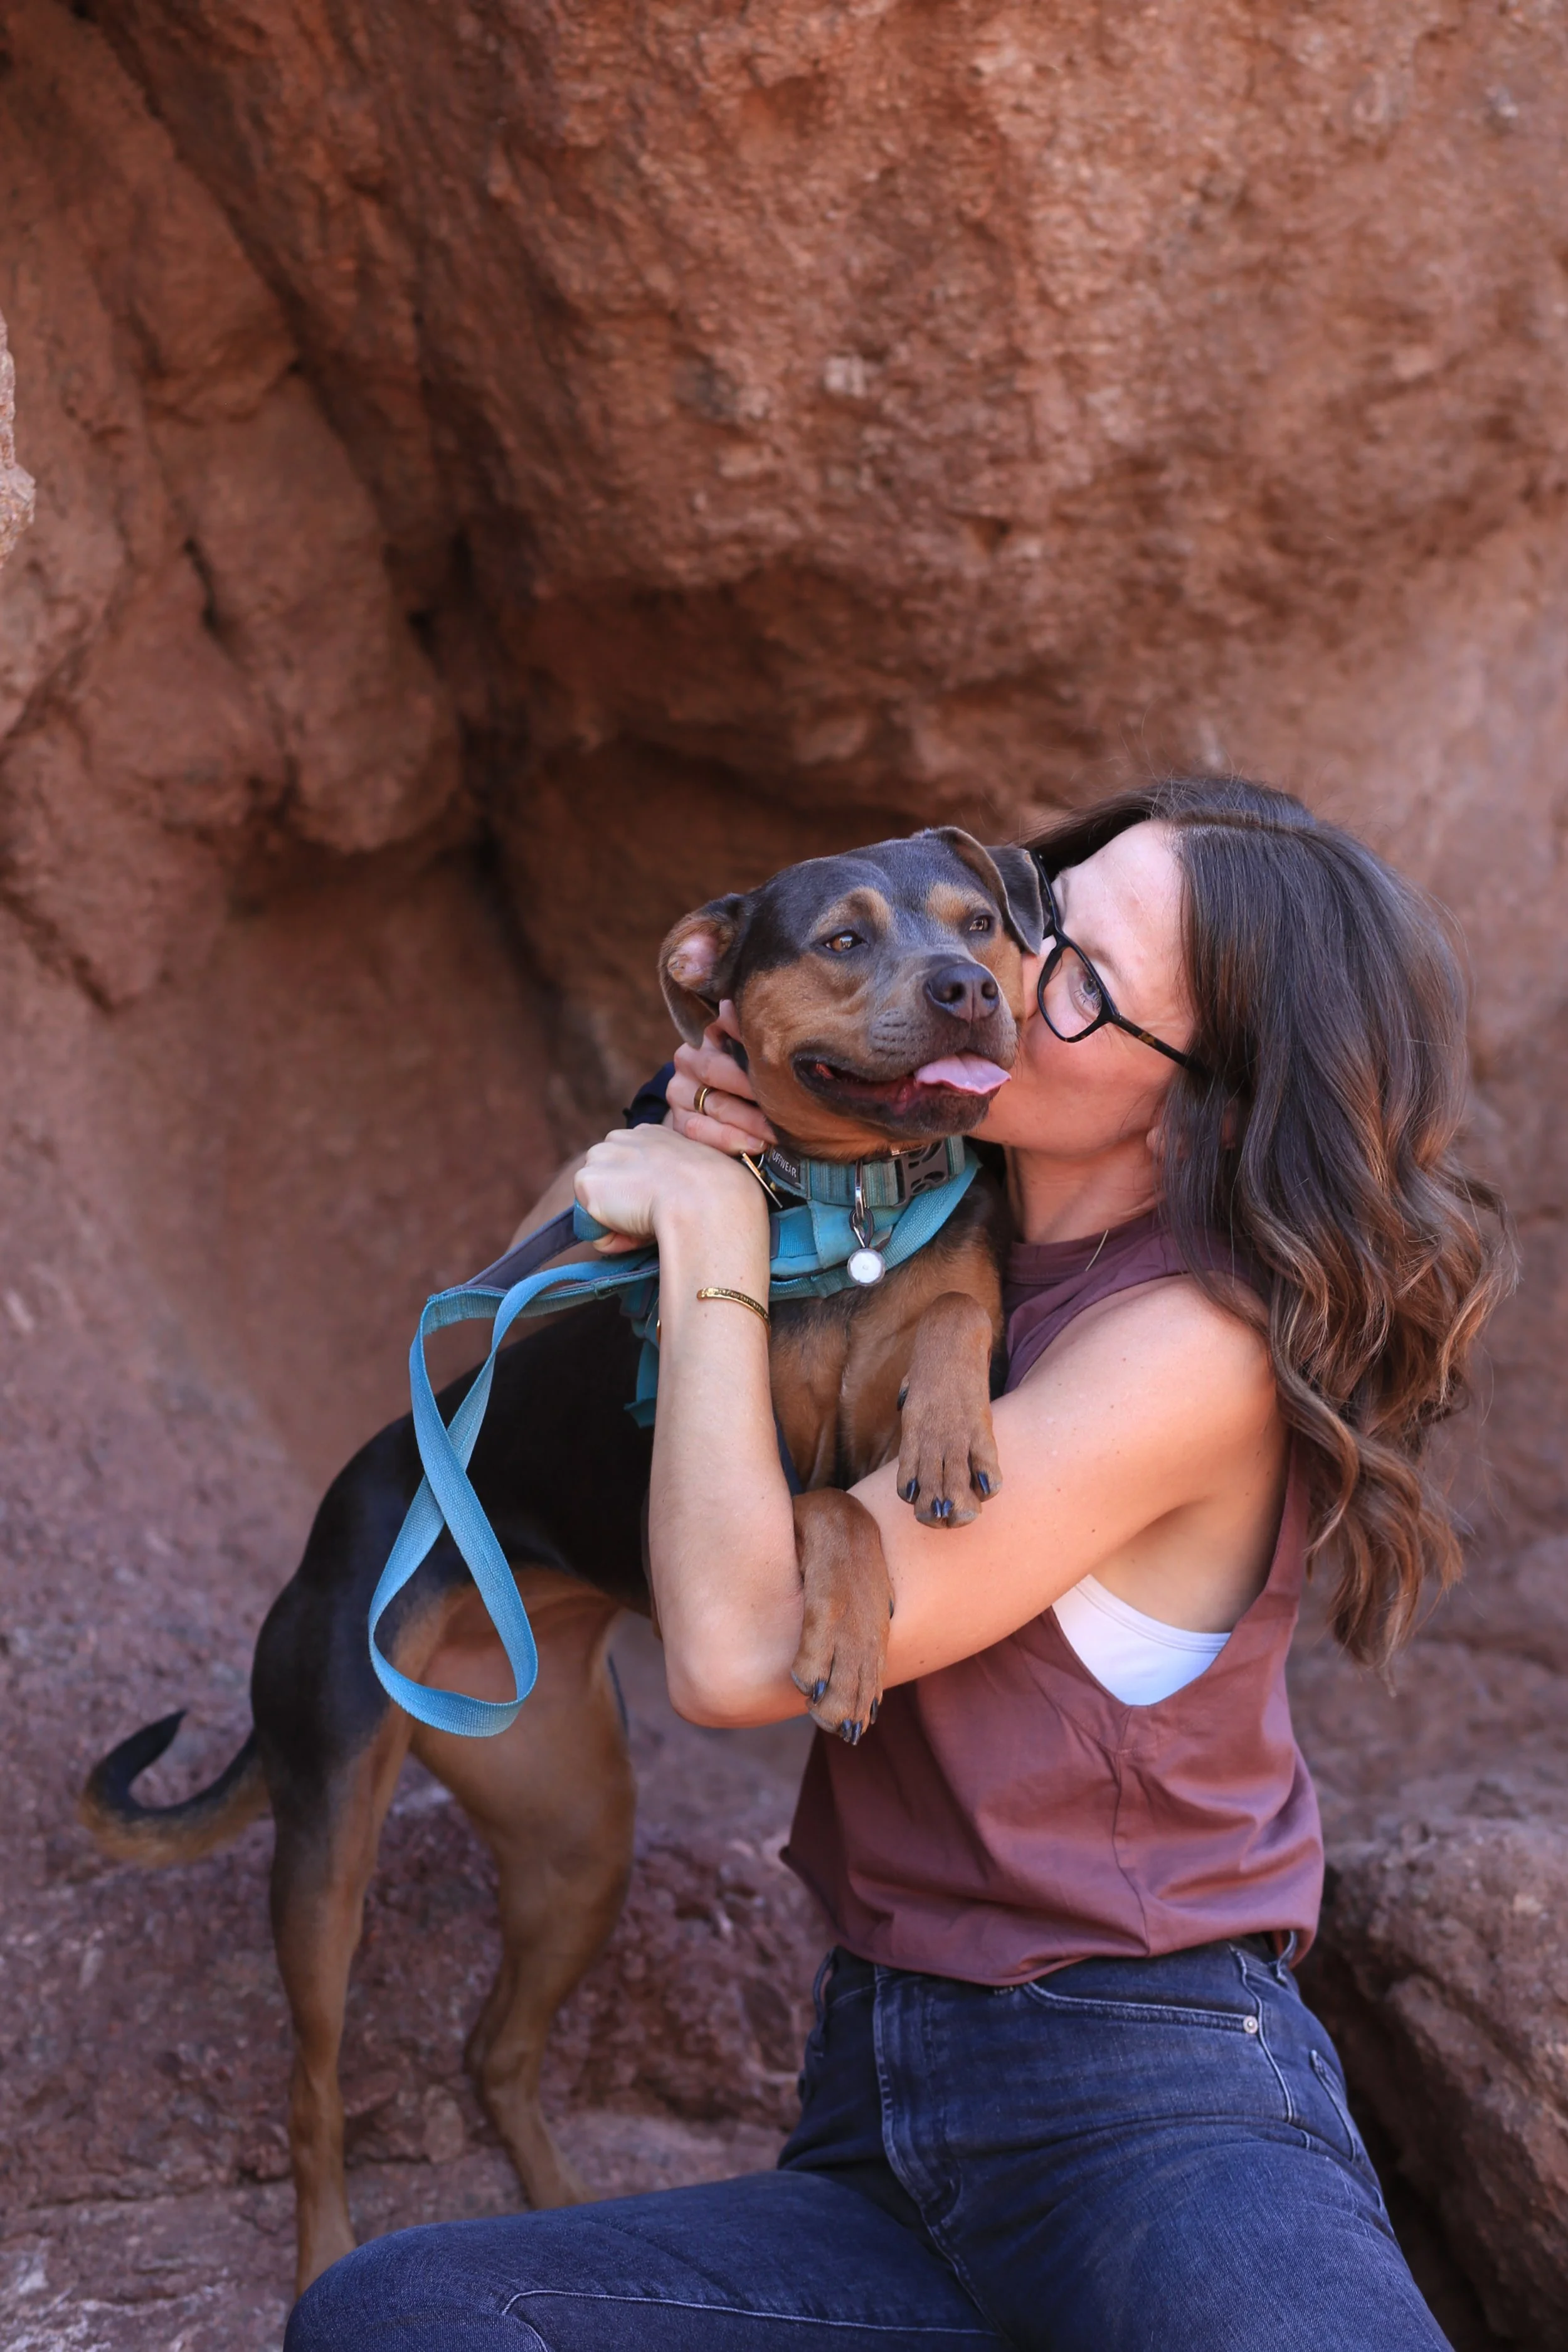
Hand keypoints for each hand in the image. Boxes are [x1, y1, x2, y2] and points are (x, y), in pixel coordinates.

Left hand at [574, 1121, 766, 1255]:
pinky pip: (592, 1229)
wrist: (705, 1198)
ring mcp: (600, 1158)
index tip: (666, 1205)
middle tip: (657, 1217)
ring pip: (598, 1207)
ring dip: (618, 1223)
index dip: (643, 1196)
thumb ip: (674, 1182)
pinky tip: (638, 1229)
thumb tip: (669, 1203)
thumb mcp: (698, 1178)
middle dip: (625, 1208)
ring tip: (650, 1223)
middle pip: (610, 1187)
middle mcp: (621, 1138)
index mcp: (650, 1134)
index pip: (631, 1171)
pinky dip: (612, 1238)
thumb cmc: (715, 1195)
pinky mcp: (587, 1182)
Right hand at [666, 1009, 774, 1155]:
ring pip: (715, 1104)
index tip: (777, 1048)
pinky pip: (701, 1131)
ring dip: (751, 1121)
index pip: (725, 1026)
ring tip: (778, 1132)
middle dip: (754, 1088)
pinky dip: (731, 1140)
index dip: (748, 1036)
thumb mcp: (751, 1053)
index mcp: (709, 1033)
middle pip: (717, 1069)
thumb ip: (754, 1036)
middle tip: (787, 1101)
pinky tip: (756, 1145)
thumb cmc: (744, 1076)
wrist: (714, 1107)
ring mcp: (679, 1091)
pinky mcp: (677, 1121)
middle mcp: (689, 1058)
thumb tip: (755, 1003)